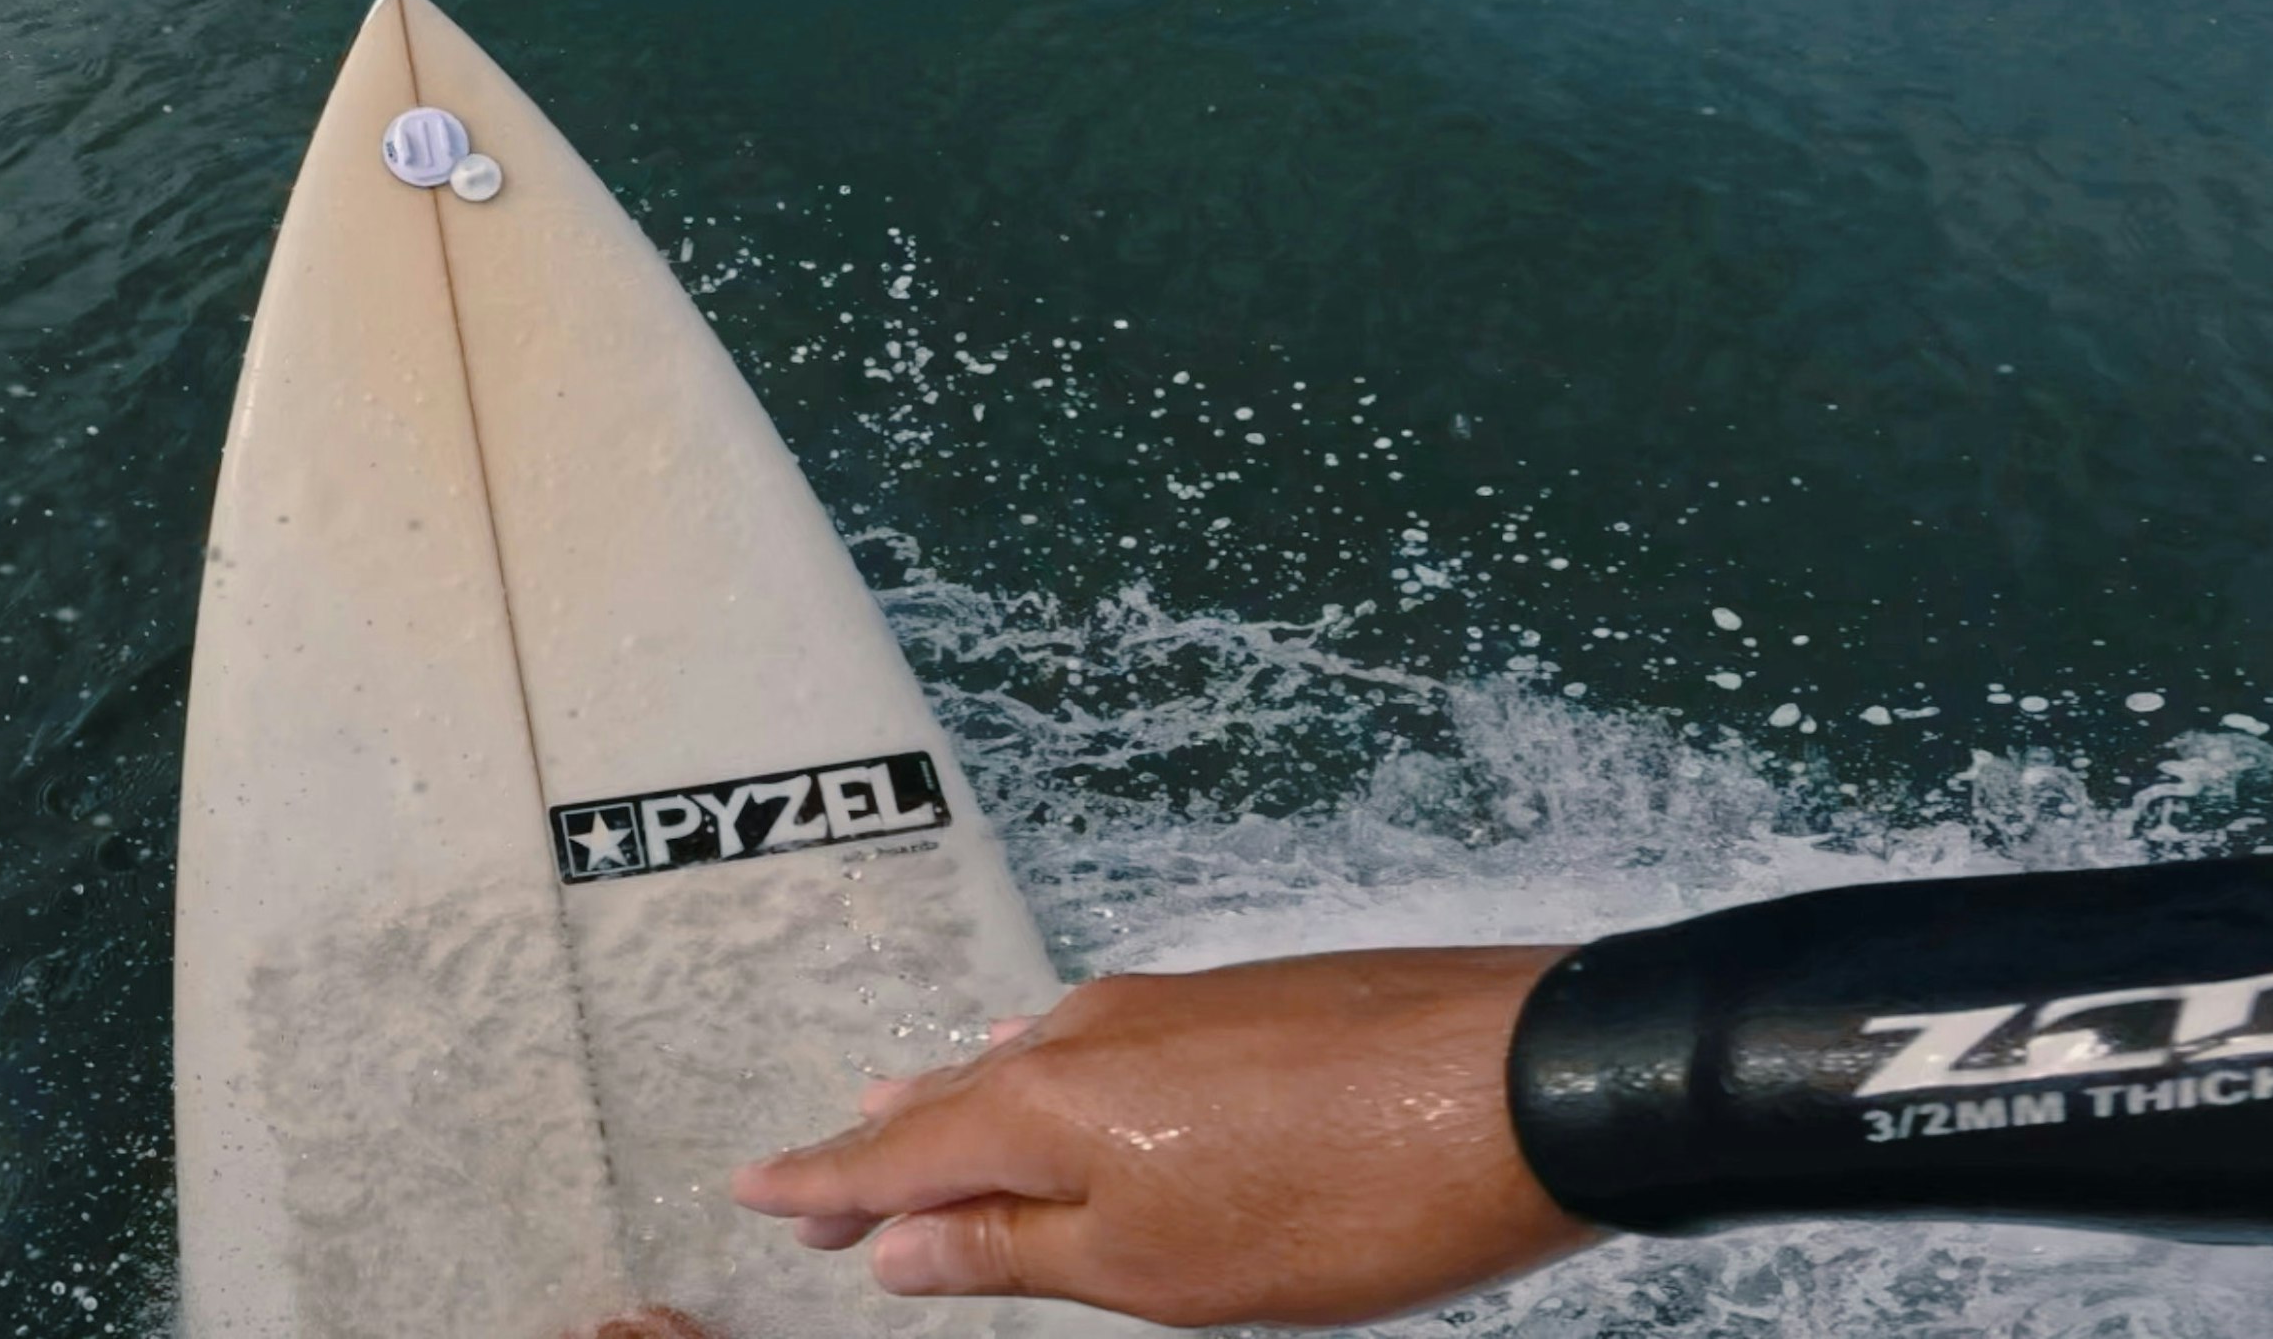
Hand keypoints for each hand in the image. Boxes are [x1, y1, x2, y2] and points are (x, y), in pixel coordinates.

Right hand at [729, 947, 1597, 1327]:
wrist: (1520, 1085)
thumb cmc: (1343, 1200)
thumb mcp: (1164, 1270)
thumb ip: (1020, 1253)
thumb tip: (895, 1245)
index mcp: (1050, 1109)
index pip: (898, 1157)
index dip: (821, 1182)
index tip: (752, 1190)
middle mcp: (1084, 1035)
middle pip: (951, 1103)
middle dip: (877, 1151)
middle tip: (809, 1188)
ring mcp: (1162, 1006)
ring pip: (1022, 1062)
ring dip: (957, 1106)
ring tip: (901, 1117)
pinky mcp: (1234, 1000)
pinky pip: (1092, 1036)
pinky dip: (1040, 1071)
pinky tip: (1048, 1068)